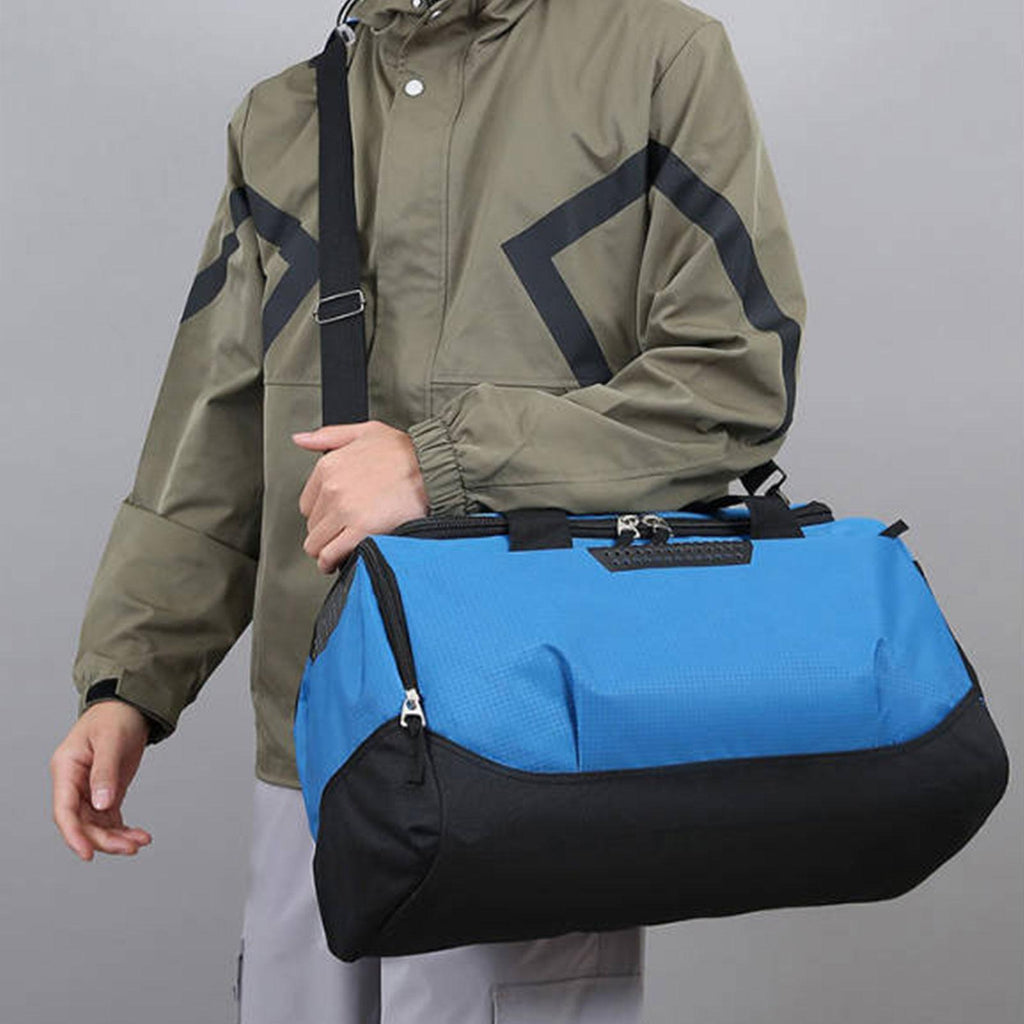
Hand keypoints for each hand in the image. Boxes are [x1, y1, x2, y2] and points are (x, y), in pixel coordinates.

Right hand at [50, 701, 152, 860]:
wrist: (131, 706)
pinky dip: (122, 830)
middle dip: (105, 839)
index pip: (64, 810)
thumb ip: (105, 772)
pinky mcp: (107, 792)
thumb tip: (101, 805)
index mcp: (66, 769)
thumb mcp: (111, 740)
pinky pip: (109, 819)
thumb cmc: (116, 716)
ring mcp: (89, 790)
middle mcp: (74, 783)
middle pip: (82, 823)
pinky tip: (139, 836)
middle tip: (132, 846)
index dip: (74, 835)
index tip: (88, 854)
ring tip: (141, 841)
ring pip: (96, 825)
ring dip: (116, 837)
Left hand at [293, 420, 429, 572]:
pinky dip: (331, 562)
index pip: (306, 504)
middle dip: (324, 533)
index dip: (320, 514)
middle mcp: (332, 488)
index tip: (331, 519)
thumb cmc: (405, 451)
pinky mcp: (362, 529)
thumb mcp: (365, 431)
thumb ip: (328, 436)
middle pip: (312, 526)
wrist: (432, 467)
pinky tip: (336, 563)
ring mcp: (345, 510)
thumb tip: (300, 439)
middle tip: (339, 536)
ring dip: (325, 551)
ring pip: (317, 543)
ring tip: (336, 553)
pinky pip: (332, 554)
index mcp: (329, 466)